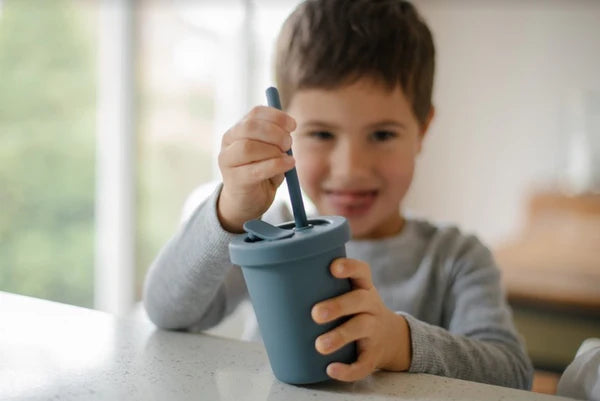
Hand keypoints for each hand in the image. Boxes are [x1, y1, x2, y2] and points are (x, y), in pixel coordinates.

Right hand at [217, 106, 295, 231]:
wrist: (247, 202)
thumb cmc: (262, 173)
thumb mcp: (272, 151)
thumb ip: (277, 139)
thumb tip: (289, 129)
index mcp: (238, 129)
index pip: (255, 113)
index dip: (277, 116)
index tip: (293, 126)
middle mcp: (229, 142)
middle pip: (250, 127)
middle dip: (275, 133)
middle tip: (289, 144)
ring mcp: (227, 161)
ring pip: (248, 147)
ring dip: (274, 151)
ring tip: (286, 157)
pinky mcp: (234, 180)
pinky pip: (256, 169)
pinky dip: (276, 165)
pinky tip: (288, 165)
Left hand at [311, 258, 411, 381]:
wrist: (391, 339)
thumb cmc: (356, 311)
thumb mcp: (350, 295)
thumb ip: (324, 290)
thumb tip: (273, 293)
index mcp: (363, 288)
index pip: (361, 271)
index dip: (349, 267)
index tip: (333, 267)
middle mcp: (371, 306)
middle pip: (359, 300)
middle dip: (338, 306)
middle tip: (315, 314)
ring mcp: (374, 330)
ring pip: (361, 329)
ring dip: (340, 336)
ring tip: (320, 345)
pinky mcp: (374, 355)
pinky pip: (364, 362)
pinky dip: (348, 369)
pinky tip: (331, 370)